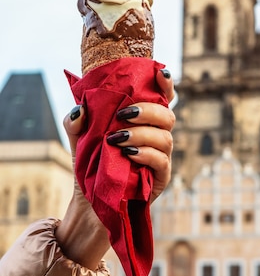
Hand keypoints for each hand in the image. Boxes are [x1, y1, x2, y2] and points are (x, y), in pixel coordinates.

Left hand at [56, 68, 174, 268]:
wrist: (89, 202)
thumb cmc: (90, 165)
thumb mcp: (78, 140)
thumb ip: (76, 122)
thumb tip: (80, 109)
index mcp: (144, 122)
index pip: (163, 99)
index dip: (166, 85)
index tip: (159, 73)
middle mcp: (157, 137)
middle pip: (167, 116)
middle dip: (147, 111)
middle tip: (122, 114)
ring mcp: (161, 158)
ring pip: (165, 138)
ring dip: (141, 134)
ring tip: (117, 139)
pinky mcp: (159, 179)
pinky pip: (161, 162)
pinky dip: (146, 154)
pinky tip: (129, 154)